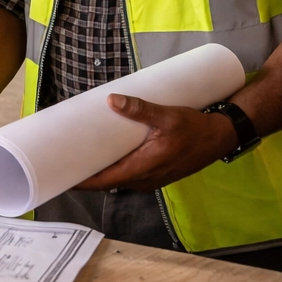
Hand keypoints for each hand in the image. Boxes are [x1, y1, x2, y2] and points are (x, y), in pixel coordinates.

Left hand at [75, 94, 237, 190]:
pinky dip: (115, 166)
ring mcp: (151, 178)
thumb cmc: (194, 129)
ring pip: (118, 178)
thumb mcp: (167, 116)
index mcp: (142, 169)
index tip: (61, 174)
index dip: (81, 180)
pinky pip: (129, 174)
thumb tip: (111, 100)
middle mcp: (143, 179)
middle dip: (86, 173)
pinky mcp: (156, 173)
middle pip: (107, 180)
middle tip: (64, 158)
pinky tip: (108, 153)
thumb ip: (140, 109)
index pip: (103, 181)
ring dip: (101, 169)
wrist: (220, 137)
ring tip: (82, 153)